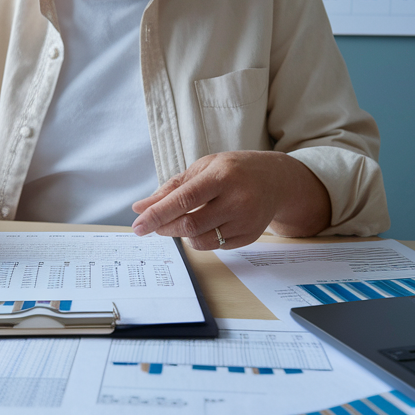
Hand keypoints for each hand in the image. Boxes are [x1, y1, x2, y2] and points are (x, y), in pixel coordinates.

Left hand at [130, 151, 330, 249]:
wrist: (276, 180)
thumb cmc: (234, 170)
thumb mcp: (204, 168)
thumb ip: (172, 188)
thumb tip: (140, 207)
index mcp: (222, 176)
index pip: (184, 200)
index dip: (157, 214)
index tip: (138, 225)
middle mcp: (237, 199)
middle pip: (190, 225)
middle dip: (165, 227)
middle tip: (150, 225)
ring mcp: (246, 220)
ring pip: (201, 241)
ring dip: (182, 235)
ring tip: (180, 221)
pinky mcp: (250, 236)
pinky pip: (215, 246)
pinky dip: (201, 239)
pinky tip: (205, 224)